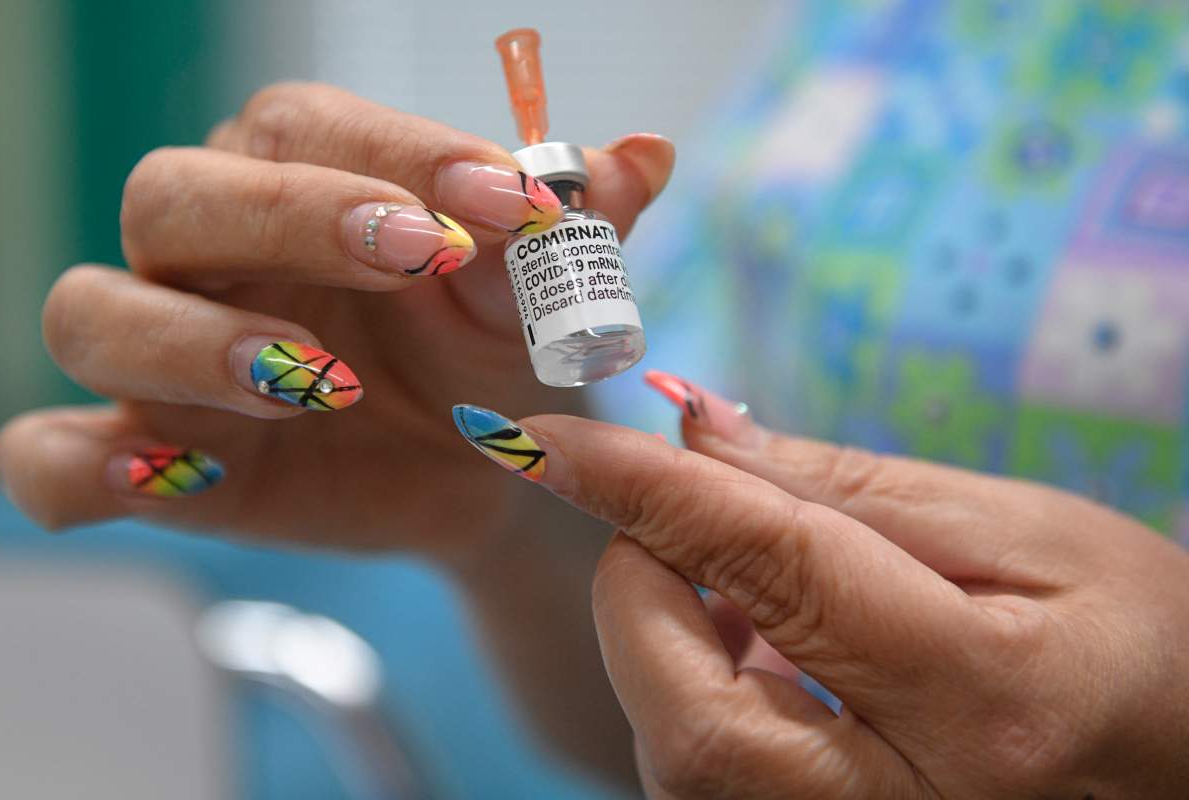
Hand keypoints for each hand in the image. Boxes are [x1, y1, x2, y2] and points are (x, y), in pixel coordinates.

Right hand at [0, 83, 673, 556]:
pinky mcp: (146, 461)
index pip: (304, 126)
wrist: (476, 470)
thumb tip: (646, 154)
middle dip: (290, 218)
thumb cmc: (492, 359)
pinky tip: (173, 476)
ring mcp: (162, 359)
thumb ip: (580, 229)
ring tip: (323, 381)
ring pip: (92, 310)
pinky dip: (81, 466)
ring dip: (196, 341)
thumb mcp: (536, 300)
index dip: (397, 151)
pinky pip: (48, 456)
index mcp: (299, 186)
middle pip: (173, 192)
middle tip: (412, 258)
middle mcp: (211, 256)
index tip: (508, 201)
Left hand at [450, 375, 1188, 797]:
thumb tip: (692, 432)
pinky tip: (759, 648)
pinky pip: (711, 781)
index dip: (646, 491)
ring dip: (666, 642)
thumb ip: (840, 486)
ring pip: (686, 760)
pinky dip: (698, 693)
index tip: (545, 438)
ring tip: (738, 581)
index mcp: (985, 697)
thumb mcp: (1016, 531)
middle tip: (670, 519)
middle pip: (691, 715)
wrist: (1185, 758)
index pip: (773, 568)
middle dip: (639, 593)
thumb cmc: (1130, 634)